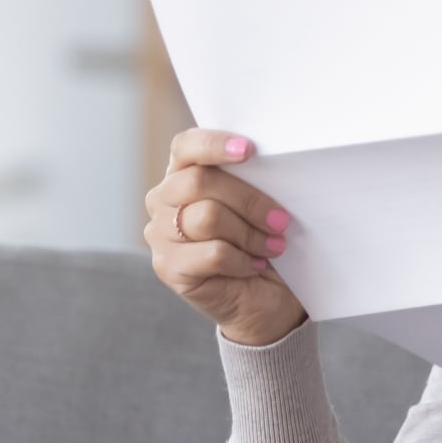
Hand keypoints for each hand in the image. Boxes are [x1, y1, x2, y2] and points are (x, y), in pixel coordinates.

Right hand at [143, 129, 308, 344]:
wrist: (263, 298)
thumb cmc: (262, 242)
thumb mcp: (259, 204)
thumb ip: (252, 181)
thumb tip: (273, 164)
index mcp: (183, 172)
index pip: (186, 146)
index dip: (214, 144)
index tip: (249, 150)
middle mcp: (163, 198)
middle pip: (200, 181)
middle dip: (249, 200)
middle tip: (281, 220)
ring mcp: (160, 234)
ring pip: (208, 217)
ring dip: (250, 234)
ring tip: (273, 247)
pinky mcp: (168, 267)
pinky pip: (213, 253)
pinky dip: (242, 260)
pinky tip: (253, 266)